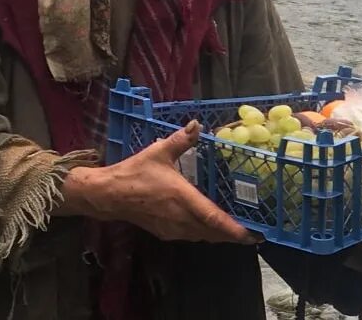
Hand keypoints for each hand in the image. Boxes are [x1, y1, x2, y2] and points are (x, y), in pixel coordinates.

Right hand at [61, 120, 256, 244]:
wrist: (108, 195)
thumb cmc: (135, 172)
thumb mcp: (159, 152)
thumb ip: (181, 140)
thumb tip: (197, 123)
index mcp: (183, 199)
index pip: (213, 218)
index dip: (234, 229)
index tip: (252, 235)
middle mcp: (180, 218)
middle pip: (212, 233)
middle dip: (232, 235)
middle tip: (253, 232)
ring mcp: (172, 228)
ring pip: (202, 236)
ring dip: (219, 235)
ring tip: (236, 229)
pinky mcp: (164, 232)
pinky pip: (191, 236)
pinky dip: (204, 233)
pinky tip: (209, 225)